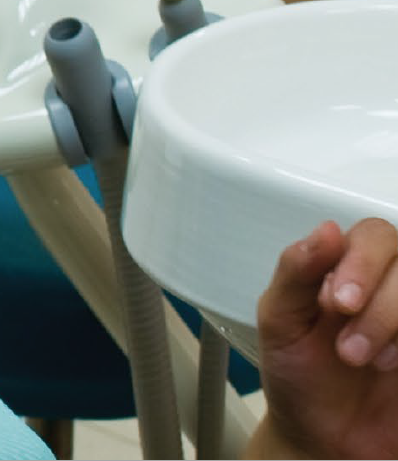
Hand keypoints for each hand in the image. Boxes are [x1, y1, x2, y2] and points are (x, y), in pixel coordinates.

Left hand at [250, 218, 397, 458]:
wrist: (324, 437)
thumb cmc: (300, 375)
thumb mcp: (281, 323)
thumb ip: (295, 273)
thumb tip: (325, 230)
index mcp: (348, 267)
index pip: (374, 235)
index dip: (361, 263)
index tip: (337, 303)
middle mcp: (390, 284)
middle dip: (380, 305)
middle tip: (347, 347)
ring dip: (395, 322)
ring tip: (362, 361)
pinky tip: (393, 366)